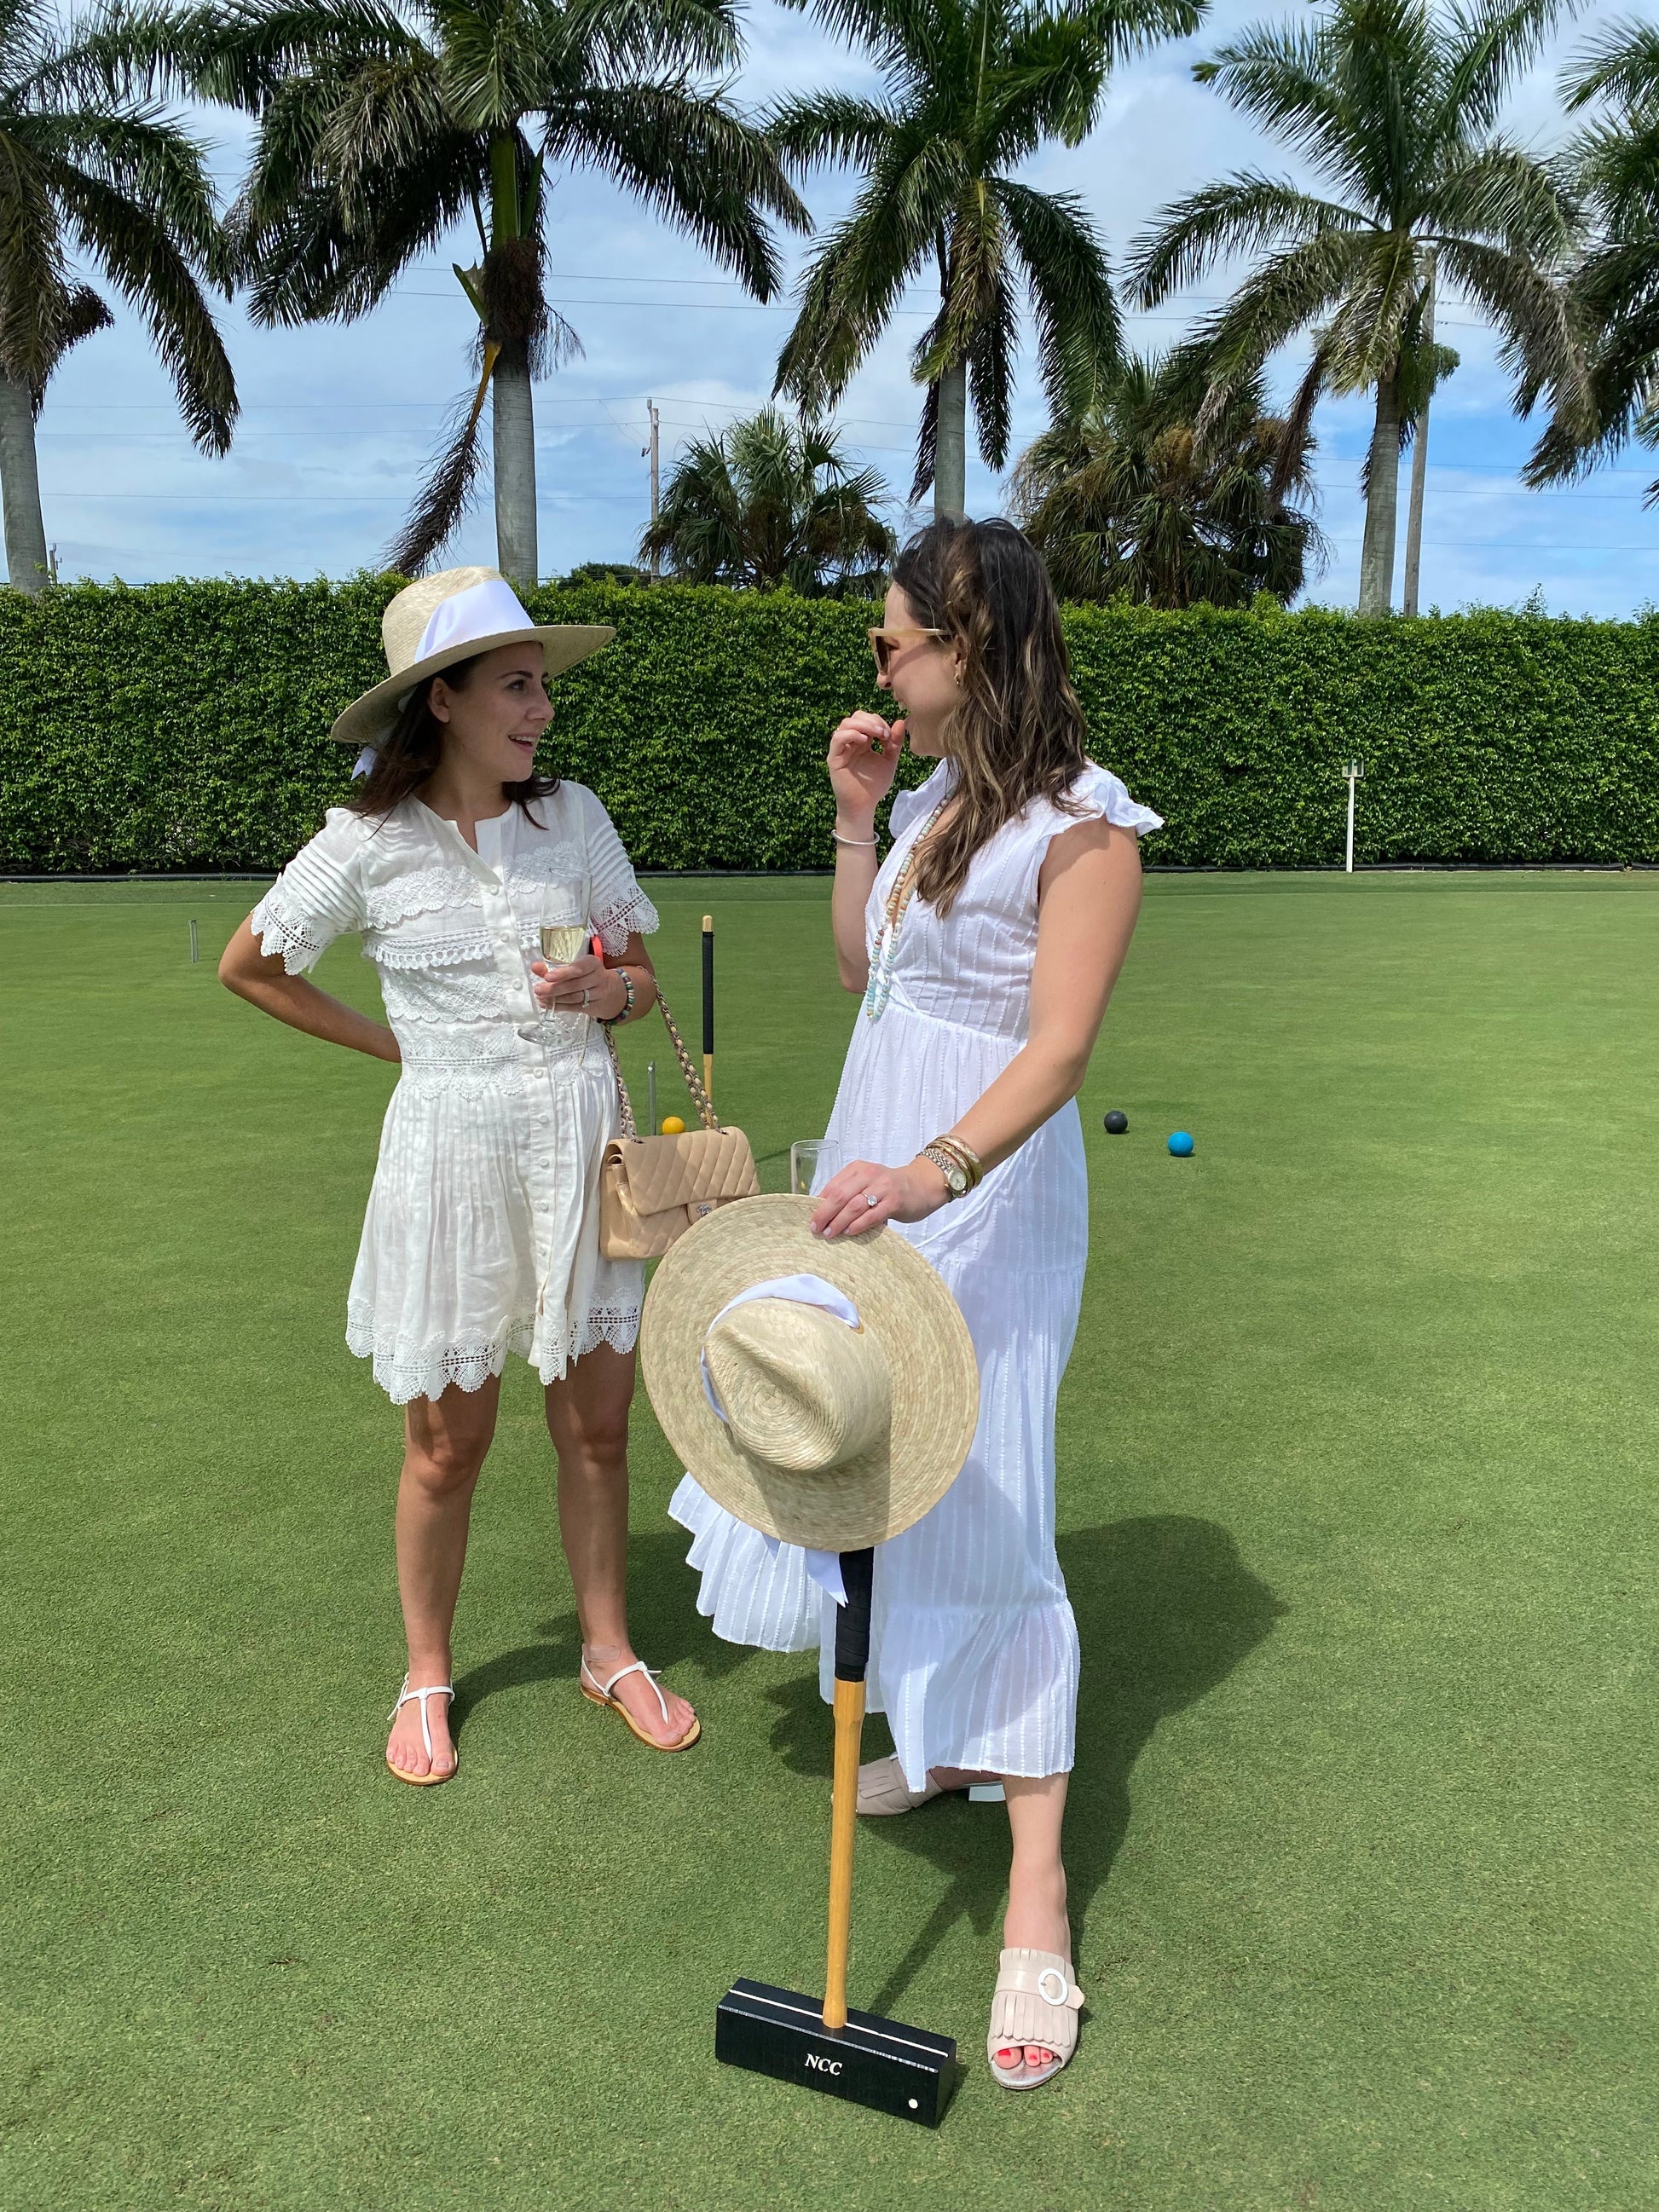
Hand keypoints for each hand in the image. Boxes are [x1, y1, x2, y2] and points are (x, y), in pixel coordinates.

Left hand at [531, 952, 623, 1019]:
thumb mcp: (577, 967)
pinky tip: (548, 1005)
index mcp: (593, 963)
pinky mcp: (595, 1007)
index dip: (564, 973)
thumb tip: (535, 967)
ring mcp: (599, 994)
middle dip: (555, 988)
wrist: (614, 992)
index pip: (579, 967)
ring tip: (541, 998)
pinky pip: (576, 1007)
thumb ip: (555, 967)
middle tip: (538, 990)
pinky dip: (560, 1007)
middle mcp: (598, 978)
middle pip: (575, 985)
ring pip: (575, 997)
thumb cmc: (590, 976)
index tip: (548, 976)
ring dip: (556, 999)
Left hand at [810, 1155, 949, 1239]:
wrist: (922, 1185)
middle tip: (816, 1229)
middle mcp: (869, 1174)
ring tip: (829, 1233)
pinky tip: (849, 1232)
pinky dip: (858, 1225)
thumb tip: (822, 1212)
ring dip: (839, 1221)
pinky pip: (872, 1215)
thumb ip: (848, 1193)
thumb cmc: (889, 1188)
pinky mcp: (895, 1201)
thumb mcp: (866, 1183)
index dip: (819, 1204)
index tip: (811, 1219)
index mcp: (858, 1169)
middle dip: (825, 1213)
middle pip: (840, 1195)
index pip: (833, 1186)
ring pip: (854, 1206)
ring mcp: (883, 1187)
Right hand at [828, 711, 903, 830]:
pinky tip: (865, 742)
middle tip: (884, 734)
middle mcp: (851, 742)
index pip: (867, 719)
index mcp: (863, 741)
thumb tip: (900, 721)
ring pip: (846, 724)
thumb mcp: (889, 761)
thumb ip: (895, 743)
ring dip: (863, 725)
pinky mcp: (834, 758)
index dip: (879, 722)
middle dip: (872, 721)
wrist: (864, 805)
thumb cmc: (875, 786)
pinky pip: (838, 738)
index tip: (890, 735)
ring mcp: (841, 749)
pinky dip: (852, 734)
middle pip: (856, 717)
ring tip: (877, 735)